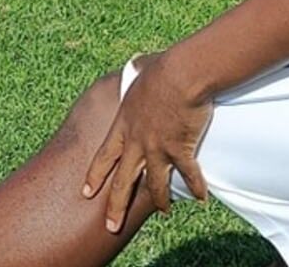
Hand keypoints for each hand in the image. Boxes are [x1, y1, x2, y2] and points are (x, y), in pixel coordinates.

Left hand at [82, 51, 211, 232]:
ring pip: (154, 183)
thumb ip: (138, 72)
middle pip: (122, 180)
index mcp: (124, 123)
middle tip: (110, 226)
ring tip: (163, 211)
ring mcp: (157, 148)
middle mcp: (137, 141)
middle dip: (115, 206)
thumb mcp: (142, 70)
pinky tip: (200, 198)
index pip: (105, 155)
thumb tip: (139, 62)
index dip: (95, 175)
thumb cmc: (162, 69)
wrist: (180, 75)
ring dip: (160, 200)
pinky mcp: (180, 149)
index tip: (87, 192)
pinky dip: (195, 187)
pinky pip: (188, 174)